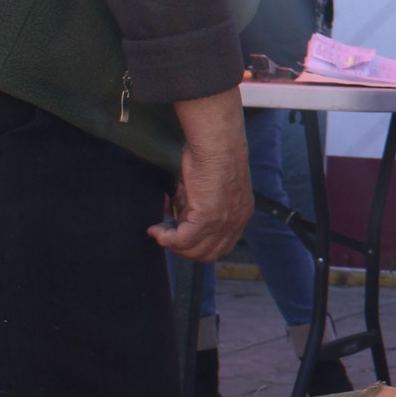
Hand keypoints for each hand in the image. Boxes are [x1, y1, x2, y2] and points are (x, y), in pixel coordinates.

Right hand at [150, 86, 252, 259]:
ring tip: (159, 229)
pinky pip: (182, 241)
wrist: (217, 143)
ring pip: (194, 250)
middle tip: (166, 234)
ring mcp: (223, 223)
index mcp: (240, 214)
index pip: (220, 245)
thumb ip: (199, 205)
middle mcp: (236, 222)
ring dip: (172, 245)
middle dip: (183, 249)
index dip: (197, 245)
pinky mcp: (207, 219)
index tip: (179, 234)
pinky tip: (155, 229)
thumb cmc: (213, 154)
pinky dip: (165, 239)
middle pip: (208, 253)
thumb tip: (177, 215)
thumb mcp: (209, 187)